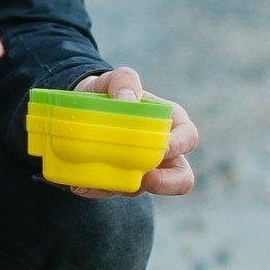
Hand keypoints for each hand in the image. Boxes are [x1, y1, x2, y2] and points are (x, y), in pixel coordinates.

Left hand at [67, 66, 198, 197]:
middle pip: (181, 178)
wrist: (83, 107)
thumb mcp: (116, 78)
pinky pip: (113, 192)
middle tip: (145, 179)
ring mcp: (142, 171)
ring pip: (142, 189)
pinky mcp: (119, 182)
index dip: (180, 145)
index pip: (188, 137)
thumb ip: (125, 80)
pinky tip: (80, 184)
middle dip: (166, 184)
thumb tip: (128, 99)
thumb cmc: (110, 92)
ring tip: (96, 179)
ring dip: (122, 187)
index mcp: (171, 124)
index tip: (163, 148)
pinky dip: (97, 190)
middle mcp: (163, 153)